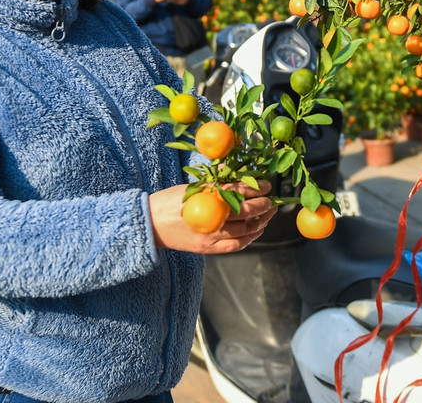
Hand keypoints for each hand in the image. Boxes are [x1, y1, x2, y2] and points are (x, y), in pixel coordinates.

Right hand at [148, 181, 275, 254]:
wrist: (149, 224)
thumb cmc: (169, 201)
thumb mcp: (192, 186)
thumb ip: (215, 182)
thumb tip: (235, 172)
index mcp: (207, 197)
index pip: (239, 191)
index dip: (257, 188)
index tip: (267, 185)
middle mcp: (211, 216)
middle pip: (246, 211)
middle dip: (264, 205)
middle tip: (272, 200)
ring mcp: (210, 235)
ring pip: (245, 230)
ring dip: (261, 222)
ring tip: (267, 215)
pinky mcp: (207, 248)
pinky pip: (235, 246)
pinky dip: (249, 239)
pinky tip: (256, 231)